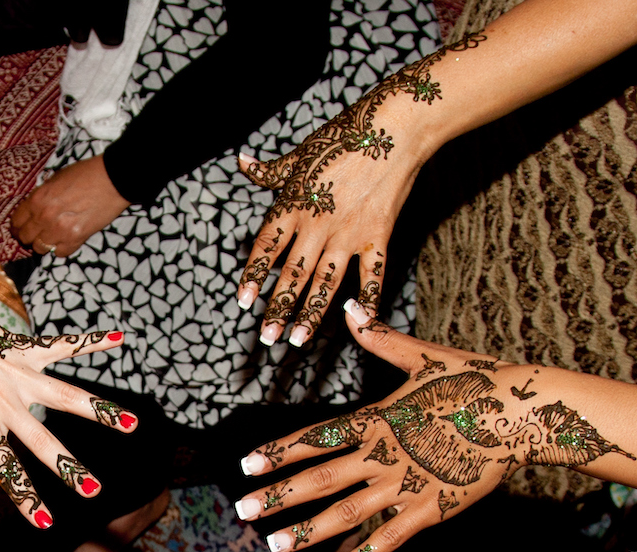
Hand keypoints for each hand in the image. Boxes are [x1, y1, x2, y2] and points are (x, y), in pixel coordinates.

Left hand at [0, 254, 138, 530]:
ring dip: (98, 411)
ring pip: (64, 394)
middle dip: (67, 466)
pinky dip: (91, 341)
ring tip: (131, 425)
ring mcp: (16, 372)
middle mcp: (2, 400)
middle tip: (93, 490)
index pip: (4, 469)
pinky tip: (120, 337)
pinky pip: (61, 344)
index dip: (26, 498)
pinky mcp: (21, 347)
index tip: (46, 524)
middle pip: (40, 439)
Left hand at [11, 156, 129, 258]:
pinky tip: (64, 240)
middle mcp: (44, 217)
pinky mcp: (76, 239)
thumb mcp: (55, 178)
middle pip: (25, 238)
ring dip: (43, 243)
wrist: (111, 180)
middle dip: (28, 236)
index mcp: (37, 199)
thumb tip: (33, 208)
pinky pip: (59, 253)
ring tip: (50, 237)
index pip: (17, 221)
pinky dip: (59, 248)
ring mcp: (59, 230)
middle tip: (35, 234)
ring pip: (40, 248)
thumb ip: (41, 196)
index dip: (17, 226)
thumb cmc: (85, 174)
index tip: (20, 227)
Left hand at [233, 307, 632, 551]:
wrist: (521, 413)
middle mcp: (383, 454)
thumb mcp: (423, 356)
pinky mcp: (432, 509)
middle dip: (277, 496)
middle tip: (242, 511)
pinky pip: (392, 538)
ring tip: (275, 546)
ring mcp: (406, 485)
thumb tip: (350, 310)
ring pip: (346, 513)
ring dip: (308, 530)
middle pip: (319, 479)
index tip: (246, 464)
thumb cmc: (475, 380)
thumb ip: (380, 339)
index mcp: (377, 419)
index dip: (279, 452)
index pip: (316, 438)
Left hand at [236, 41, 480, 342]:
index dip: (253, 275)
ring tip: (297, 340)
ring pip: (325, 282)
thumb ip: (271, 170)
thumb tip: (243, 162)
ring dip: (310, 313)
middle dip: (278, 308)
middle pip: (292, 273)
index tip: (244, 301)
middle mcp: (317, 223)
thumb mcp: (300, 152)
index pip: (266, 247)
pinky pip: (372, 275)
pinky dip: (369, 300)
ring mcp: (349, 233)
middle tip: (267, 337)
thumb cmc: (344, 135)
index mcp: (294, 203)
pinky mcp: (378, 236)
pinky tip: (362, 322)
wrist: (394, 127)